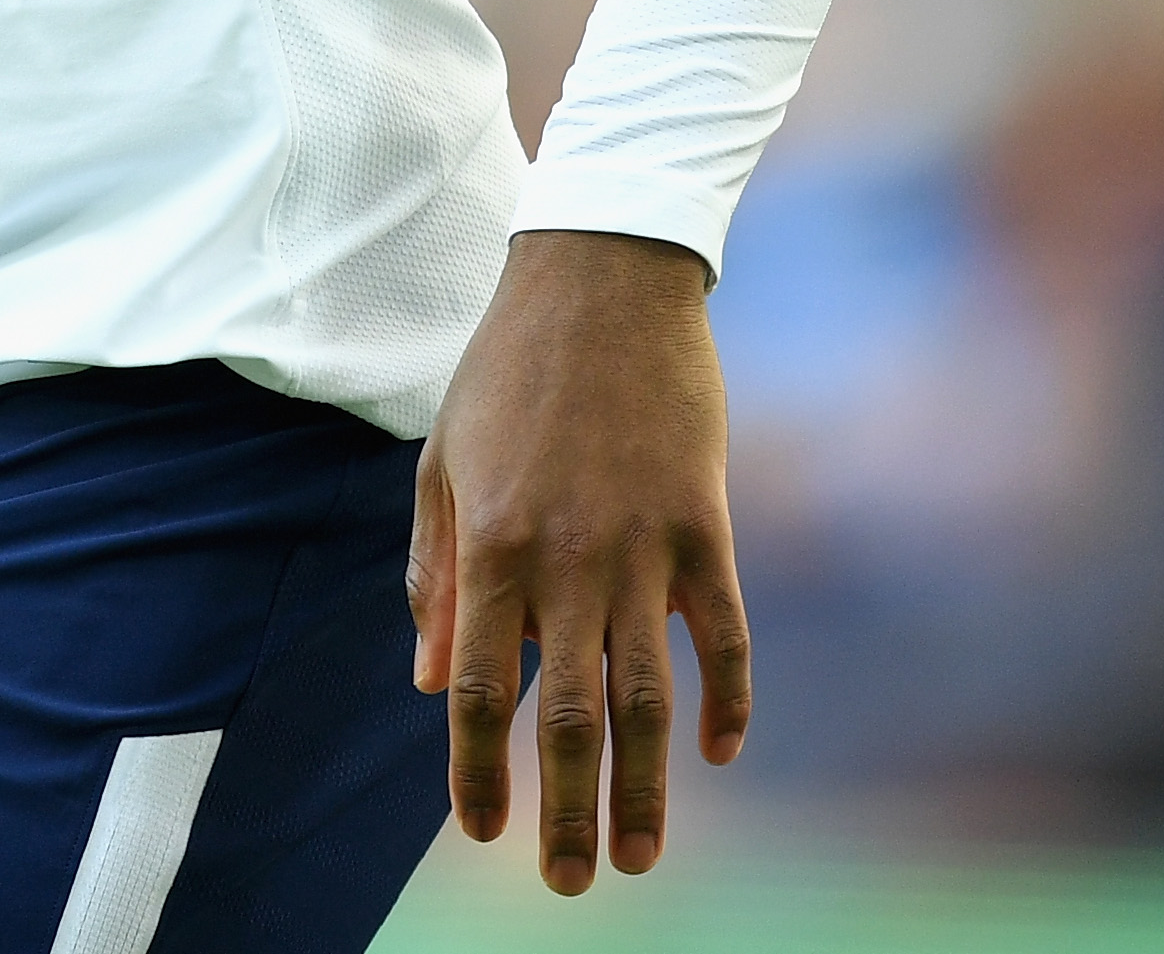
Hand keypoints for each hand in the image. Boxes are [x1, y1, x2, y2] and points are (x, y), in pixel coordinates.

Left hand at [406, 228, 752, 890]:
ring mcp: (643, 545)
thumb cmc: (506, 372)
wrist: (600, 279)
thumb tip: (432, 682)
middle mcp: (566, 558)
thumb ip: (436, 576)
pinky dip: (730, 699)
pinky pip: (726, 635)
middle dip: (566, 811)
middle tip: (572, 883)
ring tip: (644, 855)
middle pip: (565, 716)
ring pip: (650, 695)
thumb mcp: (443, 463)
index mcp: (490, 544)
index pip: (480, 689)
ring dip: (649, 786)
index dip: (477, 770)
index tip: (481, 833)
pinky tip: (722, 753)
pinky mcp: (706, 525)